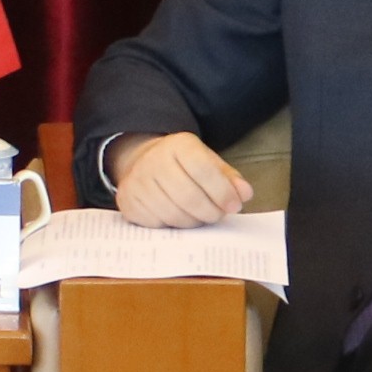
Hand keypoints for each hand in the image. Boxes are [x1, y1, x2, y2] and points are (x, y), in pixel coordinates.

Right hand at [112, 132, 254, 229]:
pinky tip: (178, 217)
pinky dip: (172, 226)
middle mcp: (153, 160)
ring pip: (173, 214)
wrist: (143, 163)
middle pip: (189, 197)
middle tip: (218, 215)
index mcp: (178, 145)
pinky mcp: (127, 201)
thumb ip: (229, 178)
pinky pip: (156, 224)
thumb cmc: (183, 166)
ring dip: (193, 222)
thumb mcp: (208, 162)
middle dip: (210, 212)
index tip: (234, 205)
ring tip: (200, 216)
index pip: (204, 170)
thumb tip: (244, 194)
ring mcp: (137, 181)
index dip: (222, 192)